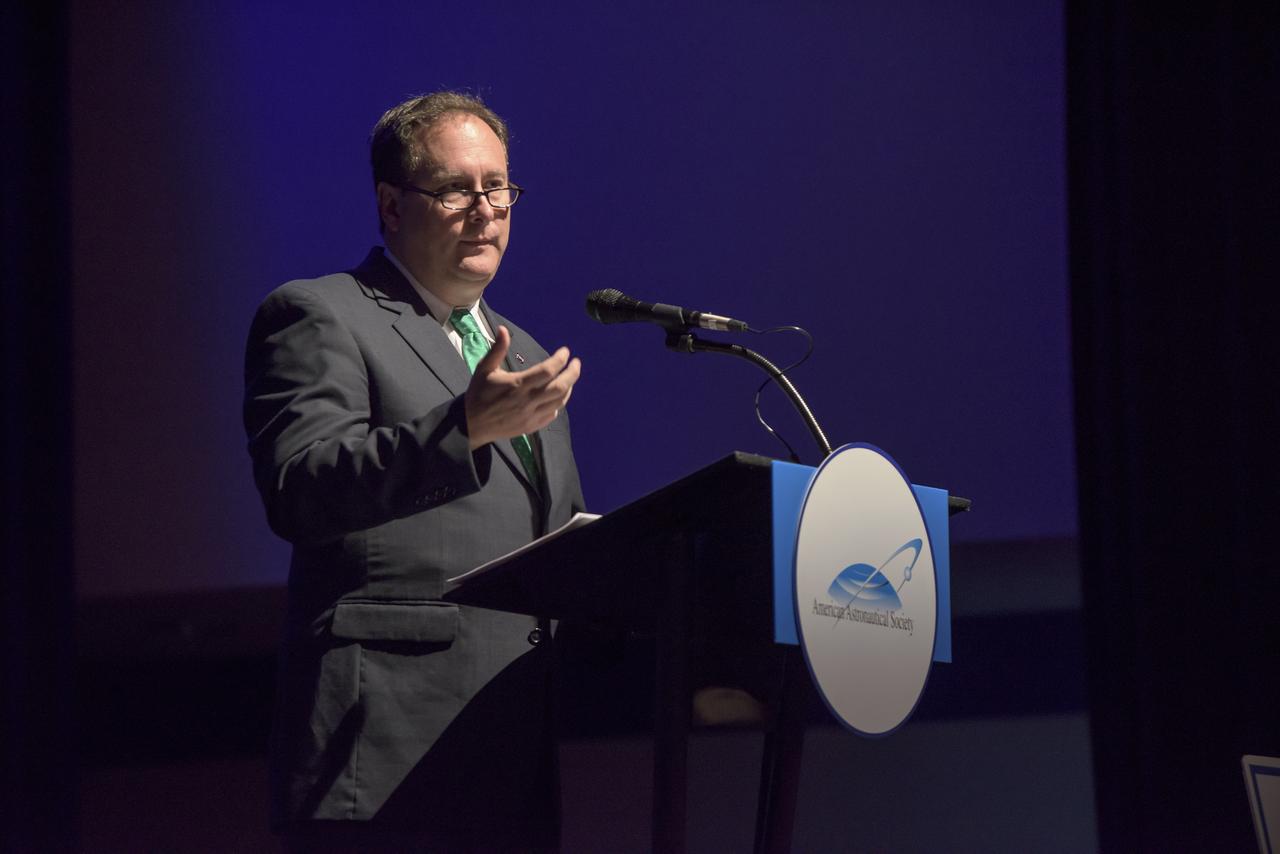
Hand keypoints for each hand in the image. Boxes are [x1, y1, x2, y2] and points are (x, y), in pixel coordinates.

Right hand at [464, 326, 580, 448]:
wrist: (472, 424)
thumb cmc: (478, 394)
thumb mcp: (484, 369)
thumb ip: (497, 349)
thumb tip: (503, 329)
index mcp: (517, 384)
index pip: (548, 370)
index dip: (560, 359)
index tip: (565, 351)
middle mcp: (527, 401)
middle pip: (560, 386)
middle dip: (573, 373)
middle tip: (576, 363)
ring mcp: (530, 415)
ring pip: (559, 401)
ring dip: (568, 388)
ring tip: (569, 378)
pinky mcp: (531, 426)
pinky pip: (552, 414)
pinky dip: (559, 404)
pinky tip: (558, 396)